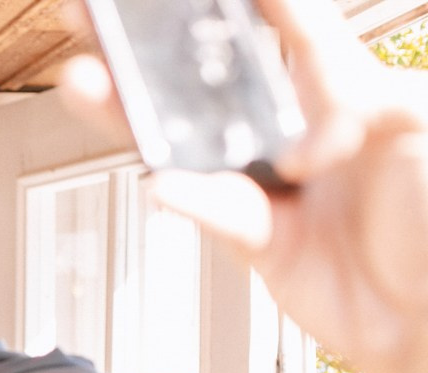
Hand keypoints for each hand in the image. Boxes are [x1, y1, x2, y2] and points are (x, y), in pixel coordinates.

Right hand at [62, 0, 427, 372]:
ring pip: (190, 141)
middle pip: (215, 79)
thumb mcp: (417, 127)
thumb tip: (295, 133)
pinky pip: (208, 210)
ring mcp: (271, 184)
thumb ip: (361, 103)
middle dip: (157, 47)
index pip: (290, 27)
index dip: (247, 2)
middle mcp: (300, 131)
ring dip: (135, 113)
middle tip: (103, 15)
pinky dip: (185, 199)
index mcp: (348, 89)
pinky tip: (160, 184)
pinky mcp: (254, 238)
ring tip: (88, 82)